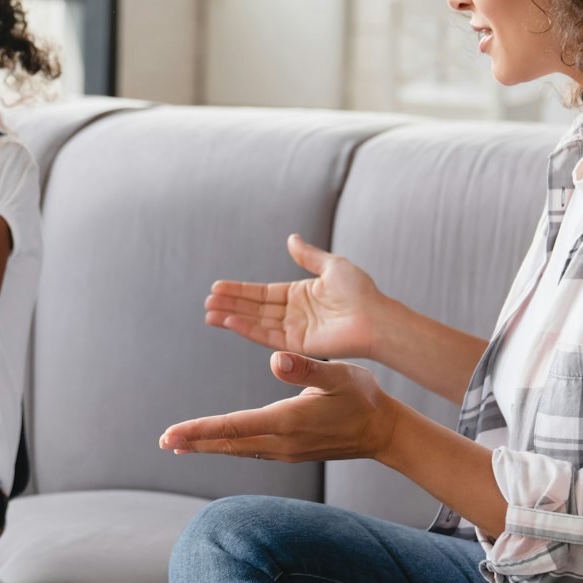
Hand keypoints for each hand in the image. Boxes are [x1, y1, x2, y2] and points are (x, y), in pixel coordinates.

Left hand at [159, 352, 403, 464]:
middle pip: (228, 442)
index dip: (200, 430)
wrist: (382, 431)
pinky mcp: (288, 450)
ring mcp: (284, 449)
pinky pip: (248, 449)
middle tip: (163, 440)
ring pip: (236, 448)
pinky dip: (225, 445)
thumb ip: (306, 368)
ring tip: (177, 443)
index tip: (173, 433)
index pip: (234, 427)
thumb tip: (275, 358)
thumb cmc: (362, 397)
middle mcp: (281, 441)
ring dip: (206, 445)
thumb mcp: (338, 374)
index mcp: (288, 421)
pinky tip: (211, 443)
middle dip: (194, 440)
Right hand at [204, 234, 383, 360]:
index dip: (240, 290)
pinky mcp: (297, 344)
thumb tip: (291, 238)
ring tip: (209, 312)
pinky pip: (267, 335)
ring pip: (256, 322)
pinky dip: (247, 329)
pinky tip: (229, 321)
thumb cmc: (360, 292)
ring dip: (232, 317)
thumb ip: (308, 255)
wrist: (376, 318)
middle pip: (255, 307)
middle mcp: (294, 313)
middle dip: (231, 304)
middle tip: (207, 300)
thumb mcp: (332, 266)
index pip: (262, 293)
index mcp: (300, 294)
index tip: (217, 286)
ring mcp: (294, 329)